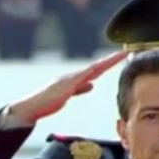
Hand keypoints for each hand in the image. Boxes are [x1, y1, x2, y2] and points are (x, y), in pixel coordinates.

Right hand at [8, 50, 127, 122]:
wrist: (33, 106)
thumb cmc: (49, 101)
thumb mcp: (69, 94)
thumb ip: (80, 89)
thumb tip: (92, 85)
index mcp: (76, 78)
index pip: (96, 69)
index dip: (109, 63)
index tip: (122, 58)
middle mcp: (74, 75)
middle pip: (97, 66)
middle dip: (111, 60)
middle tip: (126, 53)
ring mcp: (70, 79)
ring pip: (92, 69)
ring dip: (105, 63)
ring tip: (118, 57)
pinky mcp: (65, 85)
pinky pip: (82, 78)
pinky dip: (92, 72)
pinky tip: (100, 69)